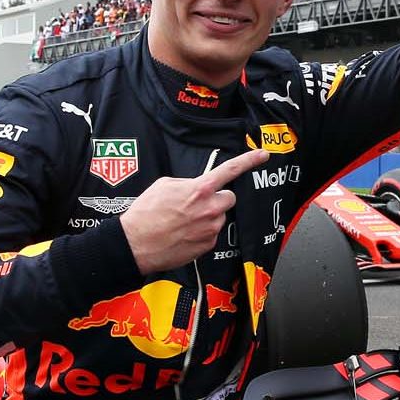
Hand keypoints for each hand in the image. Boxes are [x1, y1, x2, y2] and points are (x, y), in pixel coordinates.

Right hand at [119, 148, 268, 272]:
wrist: (136, 244)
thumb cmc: (145, 214)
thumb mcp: (164, 186)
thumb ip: (187, 183)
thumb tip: (195, 187)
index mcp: (199, 189)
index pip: (230, 170)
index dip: (249, 160)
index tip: (263, 154)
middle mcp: (210, 208)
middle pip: (229, 198)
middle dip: (217, 199)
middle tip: (198, 204)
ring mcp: (211, 228)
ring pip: (219, 217)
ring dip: (208, 217)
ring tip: (184, 221)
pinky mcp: (208, 245)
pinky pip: (212, 234)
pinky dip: (201, 233)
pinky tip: (184, 233)